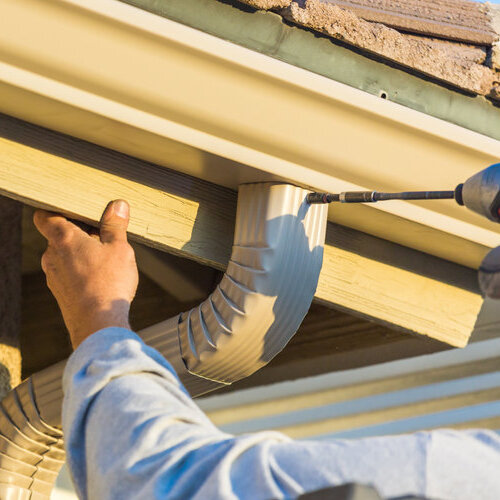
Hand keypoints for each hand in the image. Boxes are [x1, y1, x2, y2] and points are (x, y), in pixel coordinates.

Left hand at [34, 200, 138, 348]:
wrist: (98, 324)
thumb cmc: (109, 283)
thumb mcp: (119, 248)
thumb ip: (115, 225)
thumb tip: (118, 205)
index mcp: (64, 238)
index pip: (45, 215)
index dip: (56, 210)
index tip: (75, 210)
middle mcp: (52, 255)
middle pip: (59, 235)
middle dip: (79, 233)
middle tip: (103, 235)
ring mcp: (53, 275)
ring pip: (64, 255)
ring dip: (81, 252)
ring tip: (106, 258)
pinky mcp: (60, 292)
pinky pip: (67, 273)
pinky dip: (80, 270)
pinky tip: (101, 277)